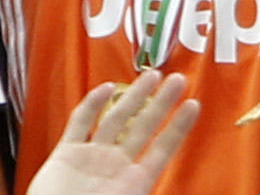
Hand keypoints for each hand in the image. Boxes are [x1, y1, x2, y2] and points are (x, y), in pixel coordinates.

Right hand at [29, 72, 198, 194]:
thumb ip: (144, 191)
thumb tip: (176, 193)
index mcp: (134, 184)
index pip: (163, 149)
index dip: (178, 127)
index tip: (193, 106)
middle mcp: (115, 166)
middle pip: (143, 126)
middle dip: (162, 103)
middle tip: (178, 81)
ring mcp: (91, 157)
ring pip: (116, 118)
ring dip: (134, 96)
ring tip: (151, 76)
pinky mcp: (66, 154)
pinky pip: (80, 123)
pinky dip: (91, 104)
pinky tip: (105, 88)